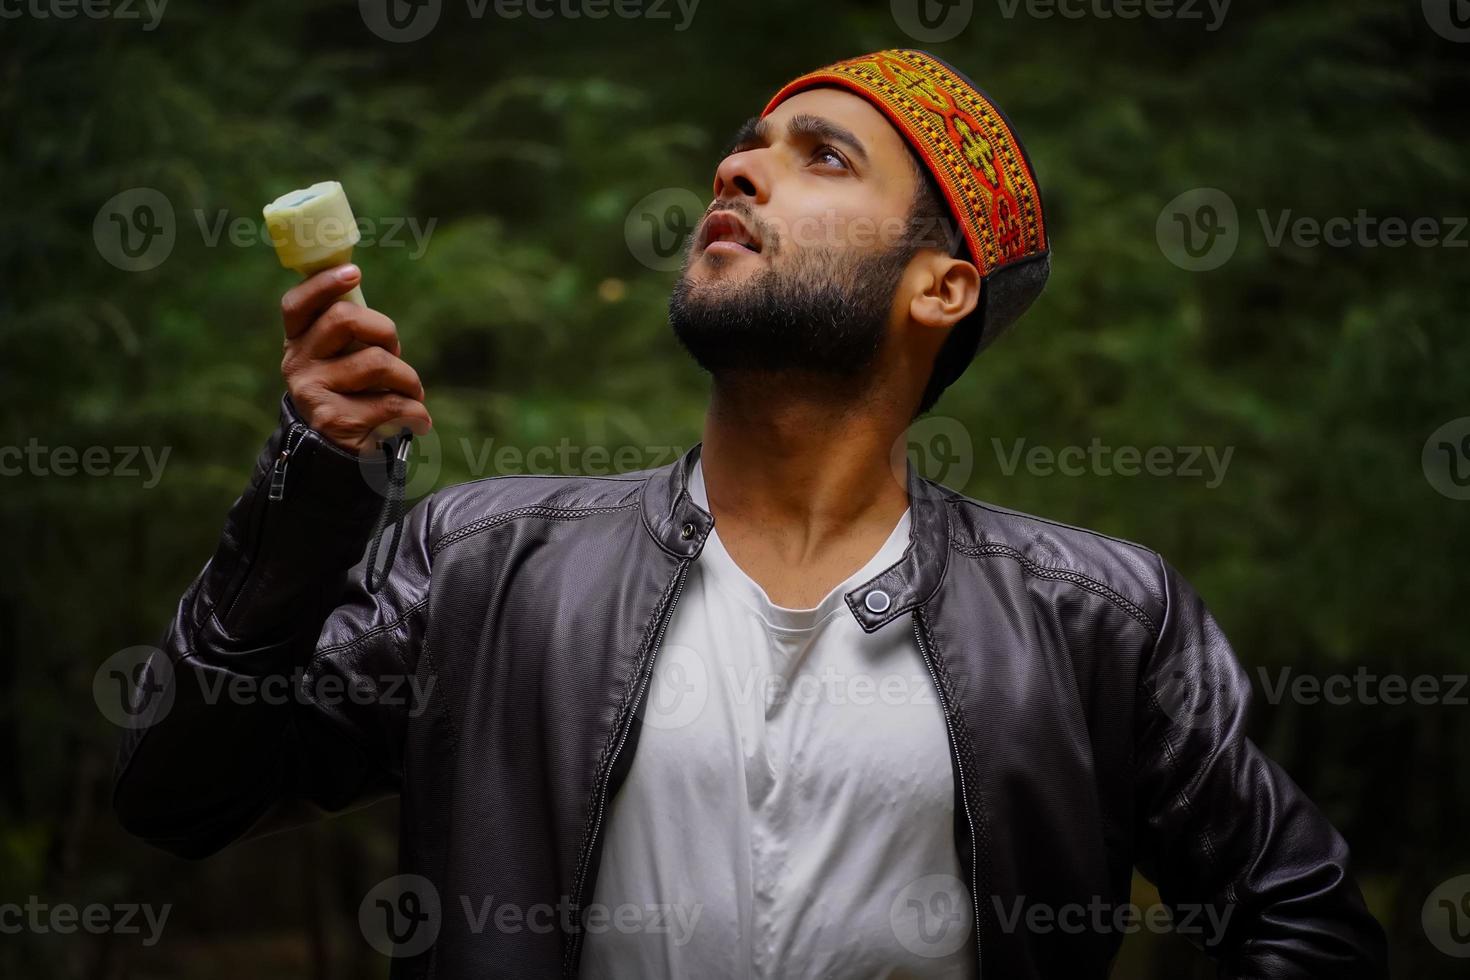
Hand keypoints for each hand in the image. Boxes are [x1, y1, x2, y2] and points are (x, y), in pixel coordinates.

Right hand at [279, 264, 431, 455]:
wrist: (338, 458)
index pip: (297, 305)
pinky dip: (416, 412)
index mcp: (298, 344)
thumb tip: (357, 282)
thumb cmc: (353, 397)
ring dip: (409, 379)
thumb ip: (349, 332)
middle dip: (385, 330)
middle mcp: (298, 365)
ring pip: (377, 361)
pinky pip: (393, 403)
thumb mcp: (343, 362)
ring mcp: (313, 394)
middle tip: (397, 353)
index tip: (354, 272)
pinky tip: (417, 421)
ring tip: (411, 394)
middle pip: (344, 318)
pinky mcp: (336, 421)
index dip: (323, 284)